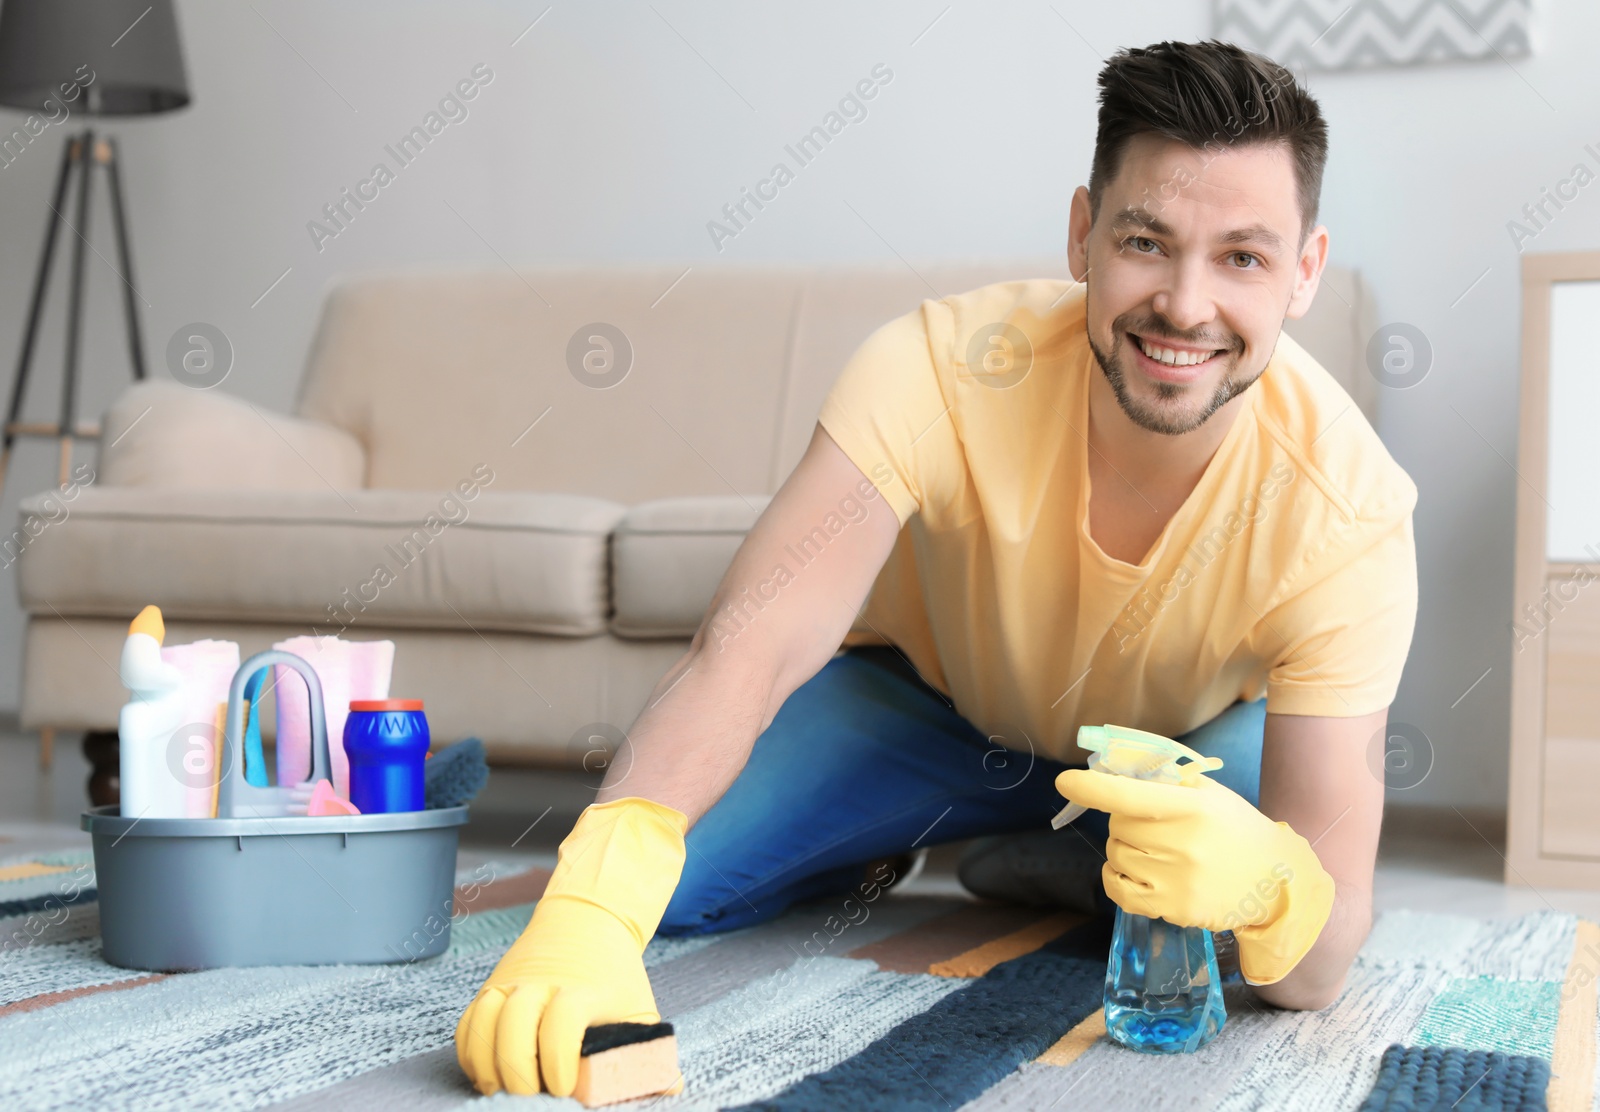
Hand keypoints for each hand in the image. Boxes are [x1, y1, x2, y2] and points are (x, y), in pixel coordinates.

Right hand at [455, 797, 687, 1095]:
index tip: (565, 1088)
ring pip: (483, 1022)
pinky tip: (486, 1076)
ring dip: (487, 1064)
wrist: (586, 919)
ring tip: (502, 1092)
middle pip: (514, 1025)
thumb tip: (669, 1086)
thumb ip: (650, 1049)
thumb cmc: (614, 975)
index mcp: (581, 990)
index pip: (561, 1023)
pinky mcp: (491, 988)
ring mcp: (510, 984)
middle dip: (518, 1071)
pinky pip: (467, 1023)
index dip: (558, 1061)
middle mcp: (539, 984)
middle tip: (533, 1097)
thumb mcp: (638, 1006)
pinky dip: (470, 1053)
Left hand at [1054, 769, 1334, 984]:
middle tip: (1154, 825)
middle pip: (1118, 826)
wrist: (1274, 882)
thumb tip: (1109, 768)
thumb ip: (1162, 780)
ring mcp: (1177, 881)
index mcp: (1192, 807)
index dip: (1092, 788)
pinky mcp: (1172, 909)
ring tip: (1157, 850)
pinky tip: (1133, 870)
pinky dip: (1115, 876)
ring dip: (1124, 849)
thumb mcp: (1208, 793)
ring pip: (1115, 855)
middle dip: (1126, 821)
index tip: (1065, 782)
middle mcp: (1183, 844)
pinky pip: (1117, 889)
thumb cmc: (1235, 829)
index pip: (1128, 796)